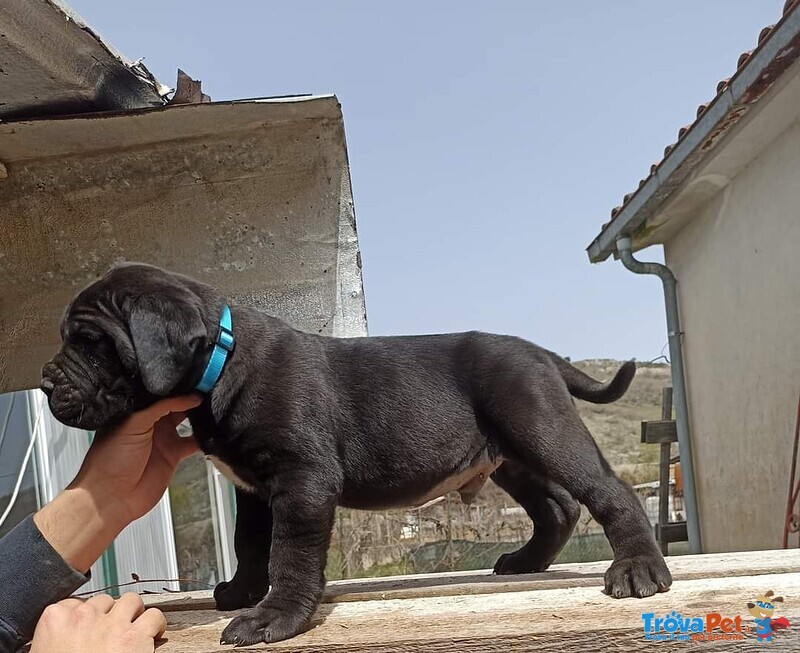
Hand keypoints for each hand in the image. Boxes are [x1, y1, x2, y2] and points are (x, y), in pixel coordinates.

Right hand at [30, 593, 165, 652]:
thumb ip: (55, 638)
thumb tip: (64, 637)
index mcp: (57, 621)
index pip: (73, 603)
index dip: (84, 617)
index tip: (88, 627)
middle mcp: (85, 617)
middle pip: (104, 601)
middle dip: (108, 615)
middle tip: (109, 634)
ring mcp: (111, 624)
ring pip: (131, 601)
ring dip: (133, 613)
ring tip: (133, 628)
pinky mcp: (135, 637)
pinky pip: (154, 616)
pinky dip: (156, 625)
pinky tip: (152, 634)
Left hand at [34, 395, 201, 572]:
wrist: (111, 498)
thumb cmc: (110, 460)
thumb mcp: (132, 424)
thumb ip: (159, 407)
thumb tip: (187, 396)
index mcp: (136, 410)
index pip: (160, 392)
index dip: (177, 384)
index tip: (195, 377)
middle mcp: (150, 422)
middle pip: (176, 404)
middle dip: (191, 396)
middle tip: (209, 386)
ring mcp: (162, 438)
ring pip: (187, 421)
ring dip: (199, 415)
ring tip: (214, 404)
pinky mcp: (173, 455)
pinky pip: (192, 443)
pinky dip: (204, 438)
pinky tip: (213, 431)